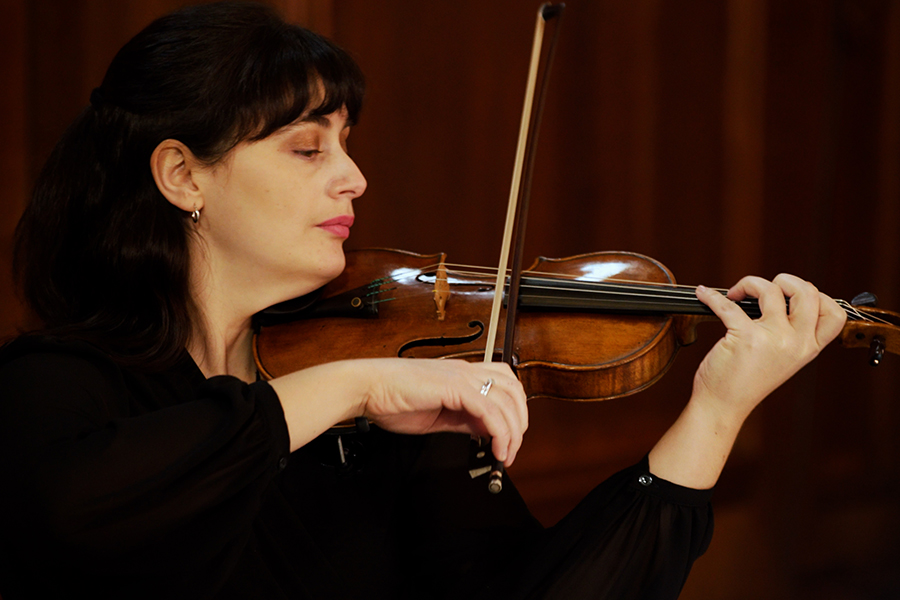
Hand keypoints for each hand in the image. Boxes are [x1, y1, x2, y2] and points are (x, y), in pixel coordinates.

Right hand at [357, 359, 527, 465]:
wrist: (366, 388)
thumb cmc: (392, 399)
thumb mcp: (437, 414)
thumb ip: (463, 420)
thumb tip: (484, 432)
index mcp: (462, 375)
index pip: (504, 385)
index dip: (513, 412)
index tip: (508, 440)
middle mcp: (466, 371)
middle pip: (514, 389)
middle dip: (520, 422)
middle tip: (511, 449)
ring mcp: (461, 377)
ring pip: (507, 399)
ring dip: (513, 431)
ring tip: (506, 454)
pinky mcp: (454, 387)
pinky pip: (489, 410)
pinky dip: (499, 432)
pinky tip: (495, 448)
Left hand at [693, 273, 845, 421]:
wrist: (723, 405)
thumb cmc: (747, 381)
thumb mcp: (782, 358)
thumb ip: (790, 333)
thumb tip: (782, 295)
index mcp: (808, 348)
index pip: (834, 314)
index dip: (818, 295)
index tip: (793, 294)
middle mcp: (796, 343)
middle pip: (807, 292)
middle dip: (785, 280)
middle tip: (763, 288)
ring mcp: (773, 339)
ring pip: (770, 289)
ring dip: (748, 283)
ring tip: (735, 294)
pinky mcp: (745, 337)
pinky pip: (727, 304)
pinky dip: (711, 295)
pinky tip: (704, 294)